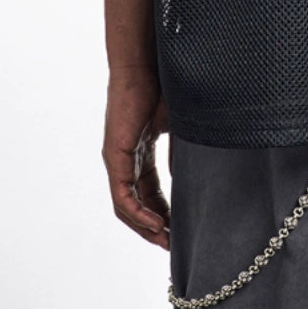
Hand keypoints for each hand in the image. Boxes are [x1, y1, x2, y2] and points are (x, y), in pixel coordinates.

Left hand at [102, 63, 170, 249]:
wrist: (148, 63)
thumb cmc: (165, 86)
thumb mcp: (180, 127)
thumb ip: (182, 153)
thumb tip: (192, 179)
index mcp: (141, 151)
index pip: (150, 192)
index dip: (164, 213)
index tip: (180, 229)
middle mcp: (126, 159)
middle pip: (136, 205)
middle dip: (154, 227)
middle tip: (173, 245)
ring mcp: (118, 159)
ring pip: (127, 206)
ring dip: (145, 227)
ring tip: (166, 241)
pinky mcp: (115, 156)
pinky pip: (123, 196)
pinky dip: (138, 214)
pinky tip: (156, 224)